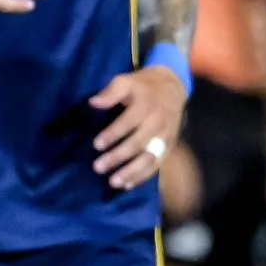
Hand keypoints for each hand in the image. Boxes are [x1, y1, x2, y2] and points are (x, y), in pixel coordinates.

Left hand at [90, 62, 185, 189]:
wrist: (173, 88)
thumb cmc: (143, 86)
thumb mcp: (126, 80)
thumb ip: (111, 92)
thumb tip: (93, 102)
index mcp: (146, 104)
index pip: (128, 122)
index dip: (113, 134)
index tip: (96, 145)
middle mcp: (158, 122)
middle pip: (138, 143)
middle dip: (118, 157)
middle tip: (98, 167)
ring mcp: (165, 136)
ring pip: (149, 157)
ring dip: (131, 172)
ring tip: (113, 182)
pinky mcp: (169, 147)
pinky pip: (157, 164)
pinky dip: (143, 176)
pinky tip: (127, 184)